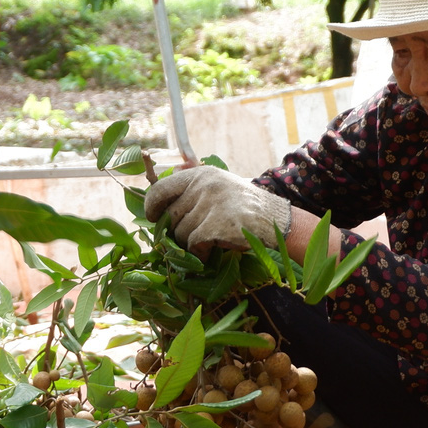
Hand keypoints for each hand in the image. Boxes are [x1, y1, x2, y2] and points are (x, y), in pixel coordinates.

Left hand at [143, 165, 290, 249]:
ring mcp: (212, 204)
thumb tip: (158, 193)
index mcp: (200, 174)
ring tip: (210, 240)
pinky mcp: (219, 224)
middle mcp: (205, 186)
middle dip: (177, 231)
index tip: (152, 218)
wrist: (277, 221)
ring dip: (191, 244)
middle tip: (192, 236)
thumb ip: (191, 187)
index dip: (151, 207)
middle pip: (170, 217)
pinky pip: (194, 244)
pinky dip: (200, 253)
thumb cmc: (243, 207)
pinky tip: (212, 251)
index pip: (160, 189)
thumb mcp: (218, 186)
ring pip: (181, 234)